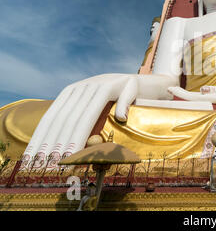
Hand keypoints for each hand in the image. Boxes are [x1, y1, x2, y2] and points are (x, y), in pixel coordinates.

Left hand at [24, 73, 176, 160]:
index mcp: (75, 91)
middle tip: (48, 165)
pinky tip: (92, 141)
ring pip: (83, 115)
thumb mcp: (101, 111)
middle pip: (65, 117)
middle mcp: (85, 85)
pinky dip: (95, 126)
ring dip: (73, 139)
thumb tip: (71, 149)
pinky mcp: (122, 85)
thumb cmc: (123, 102)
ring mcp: (103, 83)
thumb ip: (87, 123)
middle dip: (55, 142)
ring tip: (65, 159)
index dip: (43, 137)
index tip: (33, 158)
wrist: (149, 85)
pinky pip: (105, 108)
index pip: (53, 115)